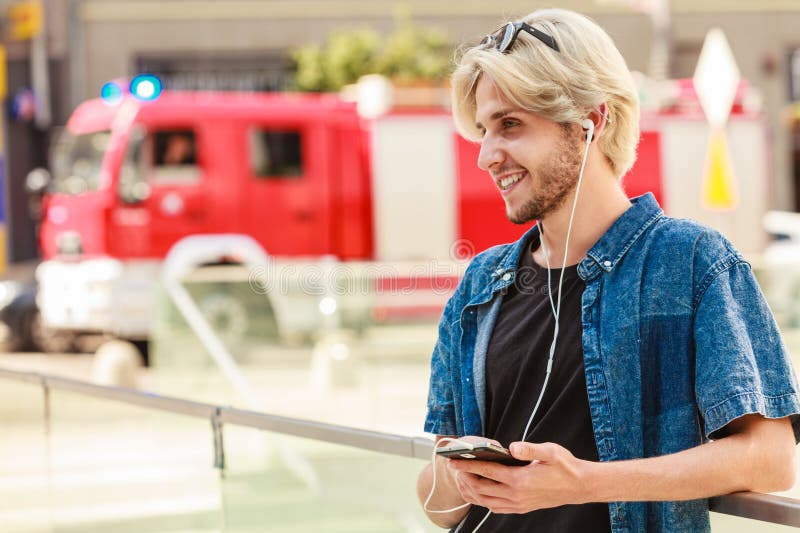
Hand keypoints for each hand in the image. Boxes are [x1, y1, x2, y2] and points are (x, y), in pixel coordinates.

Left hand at [447, 441, 591, 513]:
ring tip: (462, 479)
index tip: (453, 461)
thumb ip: (529, 448)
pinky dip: (483, 500)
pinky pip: (495, 508)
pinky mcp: (521, 508)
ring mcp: (518, 504)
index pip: (486, 472)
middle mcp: (516, 495)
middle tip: (454, 468)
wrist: (579, 486)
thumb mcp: (550, 451)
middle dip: (464, 478)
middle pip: (481, 489)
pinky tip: (479, 492)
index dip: (467, 465)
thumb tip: (511, 447)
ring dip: (471, 491)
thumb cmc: (565, 466)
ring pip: (486, 501)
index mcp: (520, 479)